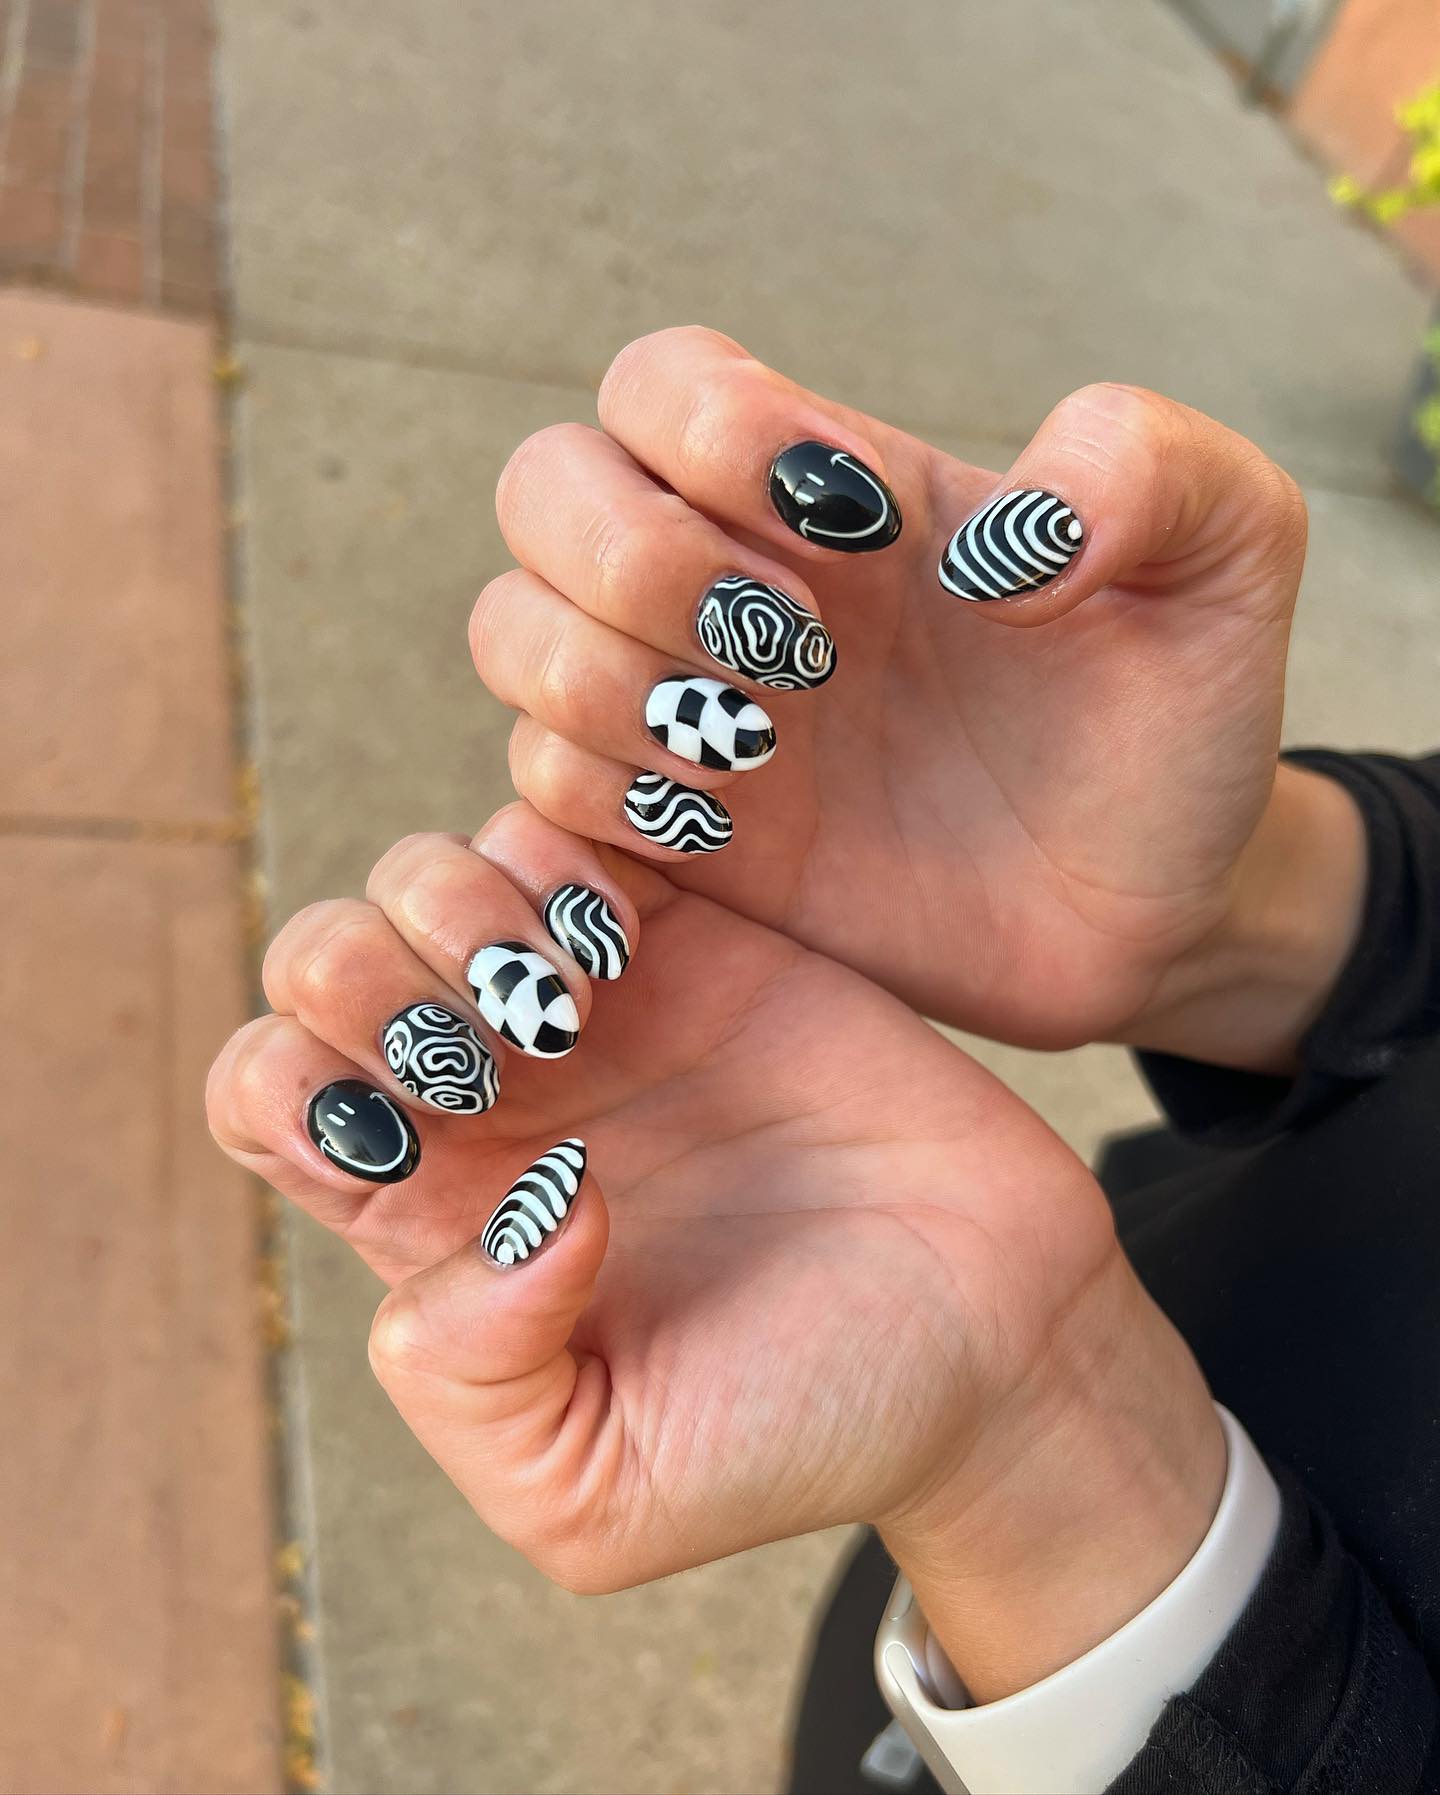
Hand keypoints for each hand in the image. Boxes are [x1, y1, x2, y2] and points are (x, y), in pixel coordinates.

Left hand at [207, 805, 1222, 1698]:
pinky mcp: (698, 932)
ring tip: (584, 993)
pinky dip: (569, 847)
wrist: (994, 1335)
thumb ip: (475, 1388)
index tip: (411, 1134)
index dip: (292, 1082)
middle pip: (327, 963)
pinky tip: (636, 932)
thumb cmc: (801, 1426)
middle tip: (495, 1038)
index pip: (274, 1095)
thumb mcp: (601, 1492)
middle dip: (362, 970)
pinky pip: (577, 826)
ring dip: (462, 904)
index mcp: (437, 1219)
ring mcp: (595, 1002)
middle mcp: (493, 1099)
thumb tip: (495, 1217)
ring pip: (432, 873)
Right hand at [475, 328, 1357, 1066]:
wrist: (1152, 908)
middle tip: (789, 653)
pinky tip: (731, 836)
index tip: (851, 531)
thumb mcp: (1229, 560)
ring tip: (762, 756)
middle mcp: (735, 582)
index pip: (663, 384)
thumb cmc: (1179, 722)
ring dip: (604, 685)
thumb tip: (1002, 534)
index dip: (707, 430)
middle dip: (628, 560)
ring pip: (515, 638)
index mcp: (838, 491)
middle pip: (544, 489)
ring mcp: (692, 712)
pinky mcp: (677, 843)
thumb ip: (1157, 472)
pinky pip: (544, 794)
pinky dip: (602, 805)